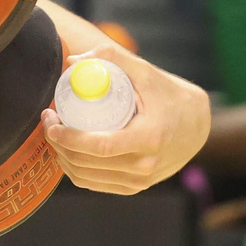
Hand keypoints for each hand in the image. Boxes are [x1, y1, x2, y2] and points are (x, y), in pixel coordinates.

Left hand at [42, 44, 210, 194]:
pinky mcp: (134, 188)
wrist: (197, 125)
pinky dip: (75, 170)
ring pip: (86, 177)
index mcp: (149, 138)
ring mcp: (139, 181)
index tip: (51, 122)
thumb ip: (112, 57)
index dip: (69, 138)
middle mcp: (145, 166)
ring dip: (62, 158)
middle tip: (49, 120)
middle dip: (58, 144)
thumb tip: (74, 62)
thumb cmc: (169, 95)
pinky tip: (67, 151)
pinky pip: (95, 184)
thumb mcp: (145, 71)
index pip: (100, 146)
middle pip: (87, 163)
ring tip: (55, 133)